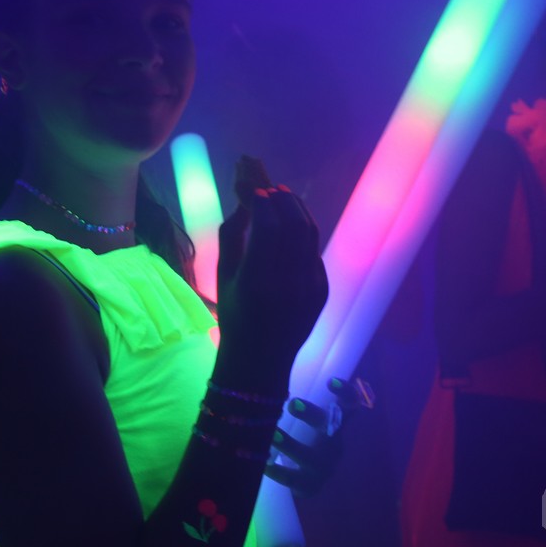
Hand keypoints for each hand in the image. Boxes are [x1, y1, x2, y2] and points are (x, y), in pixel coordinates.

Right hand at [216, 156, 328, 368]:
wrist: (260, 360)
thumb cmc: (234, 316)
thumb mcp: (223, 277)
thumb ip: (231, 236)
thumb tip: (244, 203)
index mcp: (257, 280)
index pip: (268, 227)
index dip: (262, 202)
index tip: (253, 189)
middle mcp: (288, 282)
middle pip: (294, 225)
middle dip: (282, 199)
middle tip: (270, 186)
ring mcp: (310, 287)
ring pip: (310, 234)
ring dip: (297, 209)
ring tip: (283, 195)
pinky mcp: (322, 291)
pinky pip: (313, 252)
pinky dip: (302, 233)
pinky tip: (291, 224)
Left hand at [263, 377, 367, 497]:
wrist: (309, 481)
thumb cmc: (306, 439)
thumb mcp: (310, 421)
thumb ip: (298, 402)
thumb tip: (269, 371)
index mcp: (334, 424)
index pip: (349, 405)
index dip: (346, 393)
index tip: (331, 381)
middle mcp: (333, 444)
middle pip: (331, 429)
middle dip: (313, 415)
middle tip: (292, 404)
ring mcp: (323, 468)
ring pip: (310, 457)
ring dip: (291, 445)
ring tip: (272, 435)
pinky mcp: (309, 486)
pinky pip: (294, 479)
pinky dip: (278, 471)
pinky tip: (262, 464)